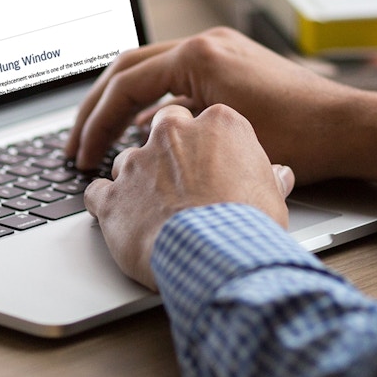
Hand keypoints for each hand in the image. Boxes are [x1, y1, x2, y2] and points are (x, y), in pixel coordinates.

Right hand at [67, 28, 376, 187]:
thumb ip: (172, 133)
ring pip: (151, 71)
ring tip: (102, 140)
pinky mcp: (232, 64)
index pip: (126, 84)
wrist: (351, 127)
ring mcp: (220, 50)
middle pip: (128, 69)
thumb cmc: (301, 138)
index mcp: (199, 55)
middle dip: (97, 108)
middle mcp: (207, 44)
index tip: (82, 154)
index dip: (96, 123)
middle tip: (76, 143)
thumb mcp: (223, 138)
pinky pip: (178, 79)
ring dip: (123, 104)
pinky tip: (146, 135)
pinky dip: (155, 104)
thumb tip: (136, 144)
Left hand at [84, 102, 292, 288]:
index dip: (207, 147)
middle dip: (168, 152)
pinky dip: (106, 205)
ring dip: (137, 181)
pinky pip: (98, 193)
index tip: (211, 165)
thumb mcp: (272, 196)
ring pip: (128, 161)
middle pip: (162, 130)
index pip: (205, 121)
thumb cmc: (248, 225)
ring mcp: (137, 163)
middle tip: (181, 181)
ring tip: (155, 211)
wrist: (216, 255)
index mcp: (217, 124)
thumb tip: (279, 176)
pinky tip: (120, 220)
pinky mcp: (112, 196)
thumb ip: (268, 177)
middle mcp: (172, 134)